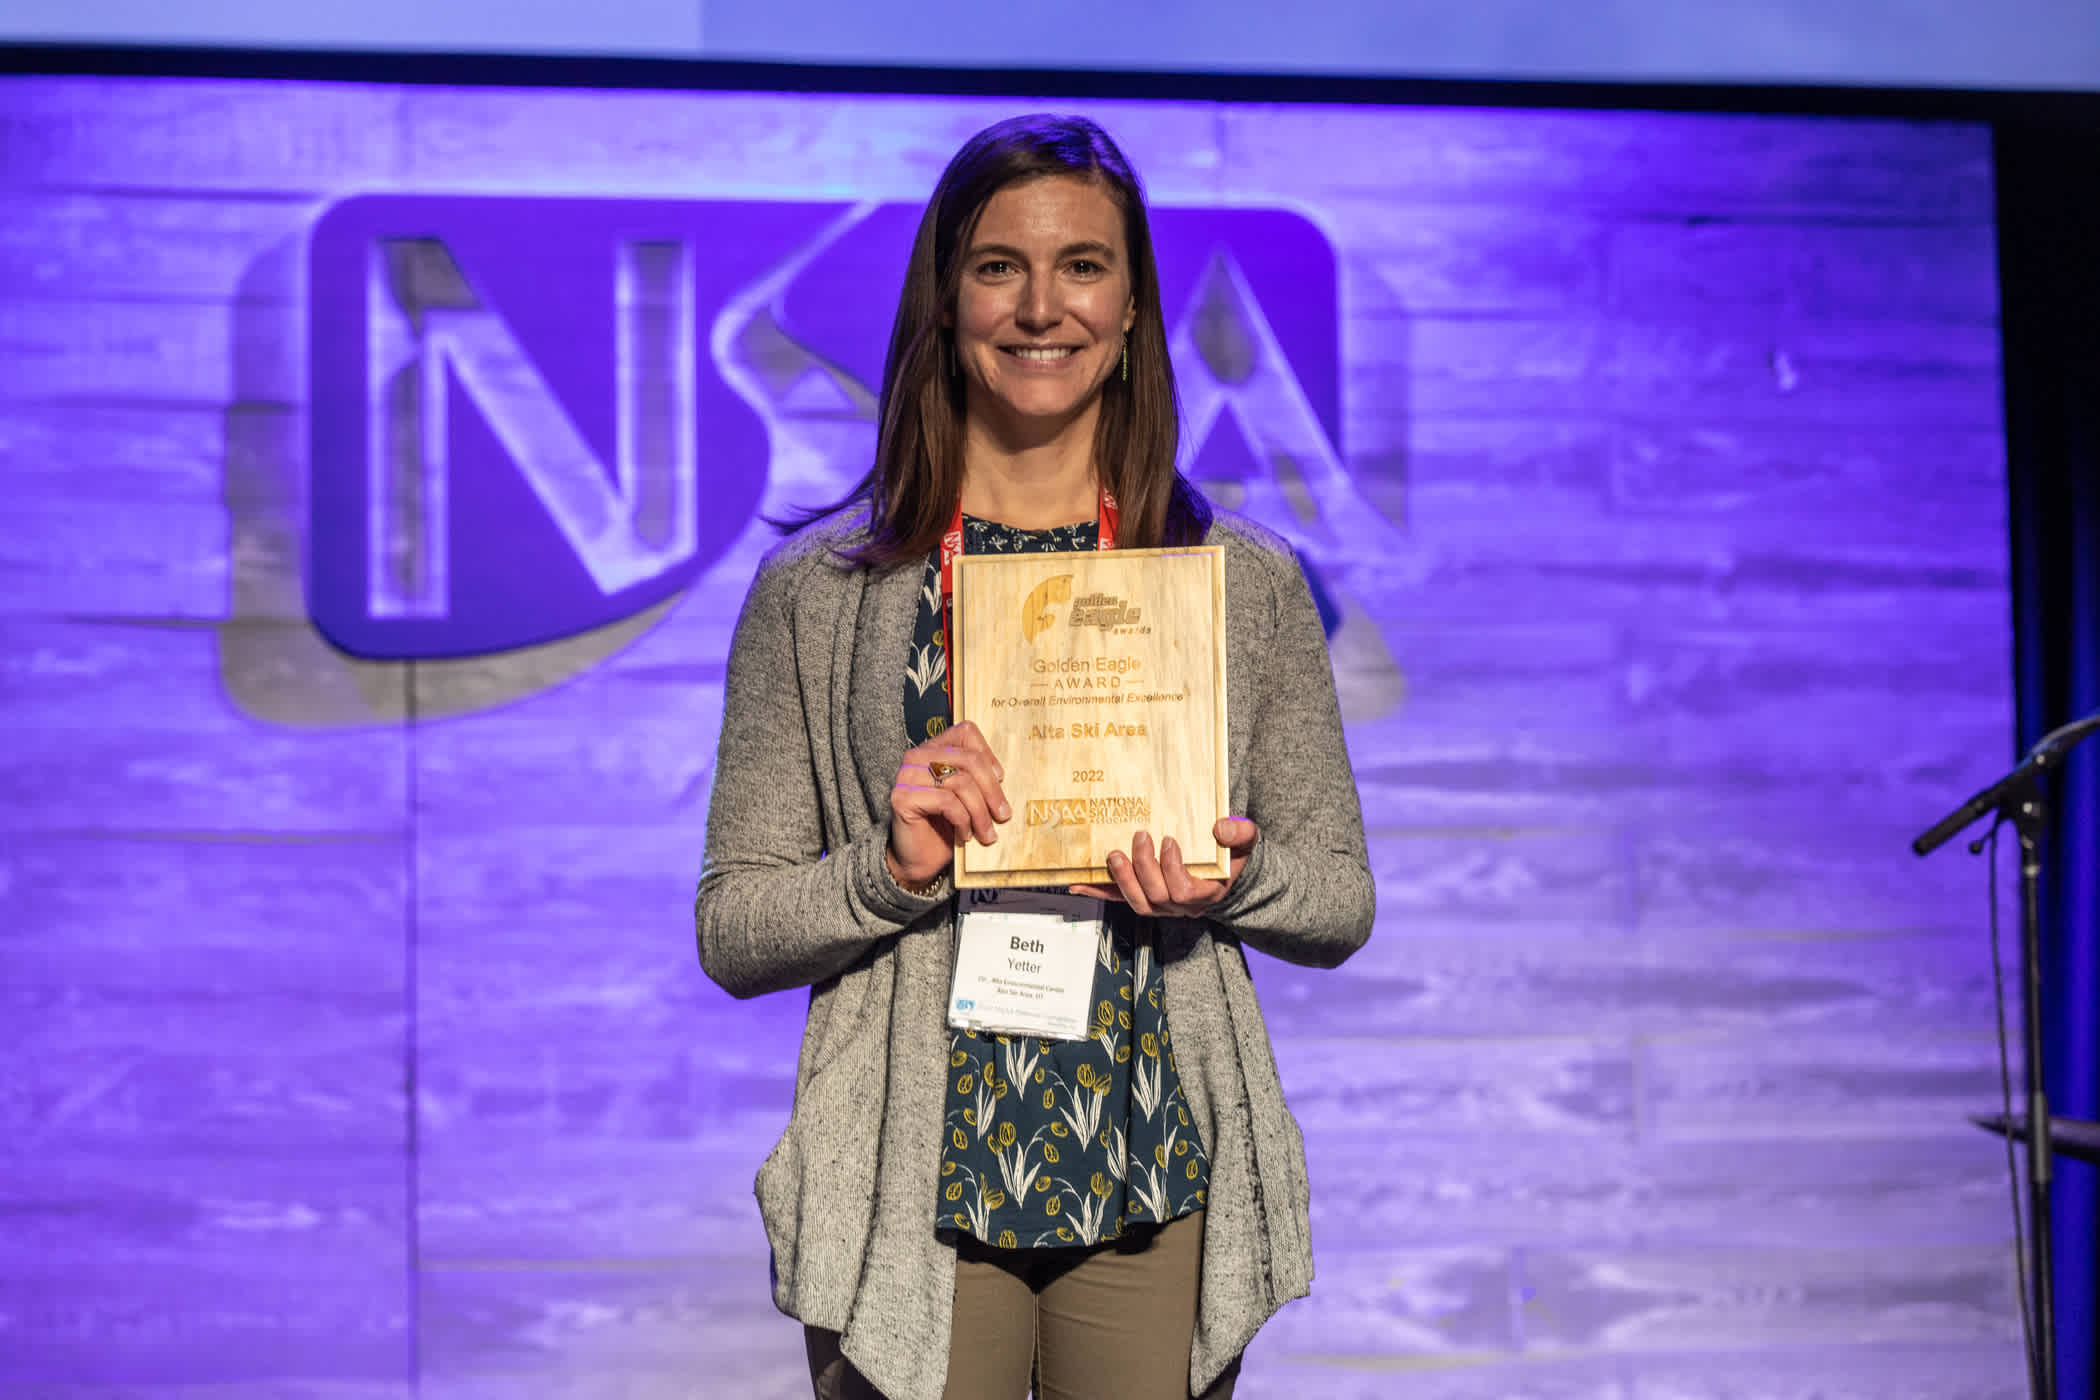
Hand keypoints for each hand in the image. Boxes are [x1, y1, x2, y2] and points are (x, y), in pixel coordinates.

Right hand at [887, 721, 1010, 888]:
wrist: (920, 859)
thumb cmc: (946, 826)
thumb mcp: (968, 796)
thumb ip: (979, 778)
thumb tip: (1003, 775)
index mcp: (933, 749)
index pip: (966, 732)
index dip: (988, 755)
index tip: (1000, 780)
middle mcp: (917, 756)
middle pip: (969, 760)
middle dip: (992, 791)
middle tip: (1002, 815)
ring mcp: (907, 775)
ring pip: (961, 783)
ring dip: (980, 812)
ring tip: (986, 833)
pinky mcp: (902, 797)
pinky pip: (946, 801)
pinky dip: (962, 821)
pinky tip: (964, 835)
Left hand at [1070, 817, 1259, 917]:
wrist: (1226, 874)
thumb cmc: (1232, 856)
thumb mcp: (1245, 842)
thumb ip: (1240, 833)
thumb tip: (1221, 826)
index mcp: (1207, 892)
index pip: (1185, 891)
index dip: (1173, 868)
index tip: (1168, 841)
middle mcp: (1182, 905)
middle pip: (1157, 895)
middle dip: (1144, 866)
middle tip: (1140, 837)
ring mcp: (1162, 905)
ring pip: (1137, 902)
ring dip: (1122, 880)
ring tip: (1113, 855)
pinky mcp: (1144, 898)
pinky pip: (1119, 899)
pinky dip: (1099, 891)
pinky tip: (1079, 881)